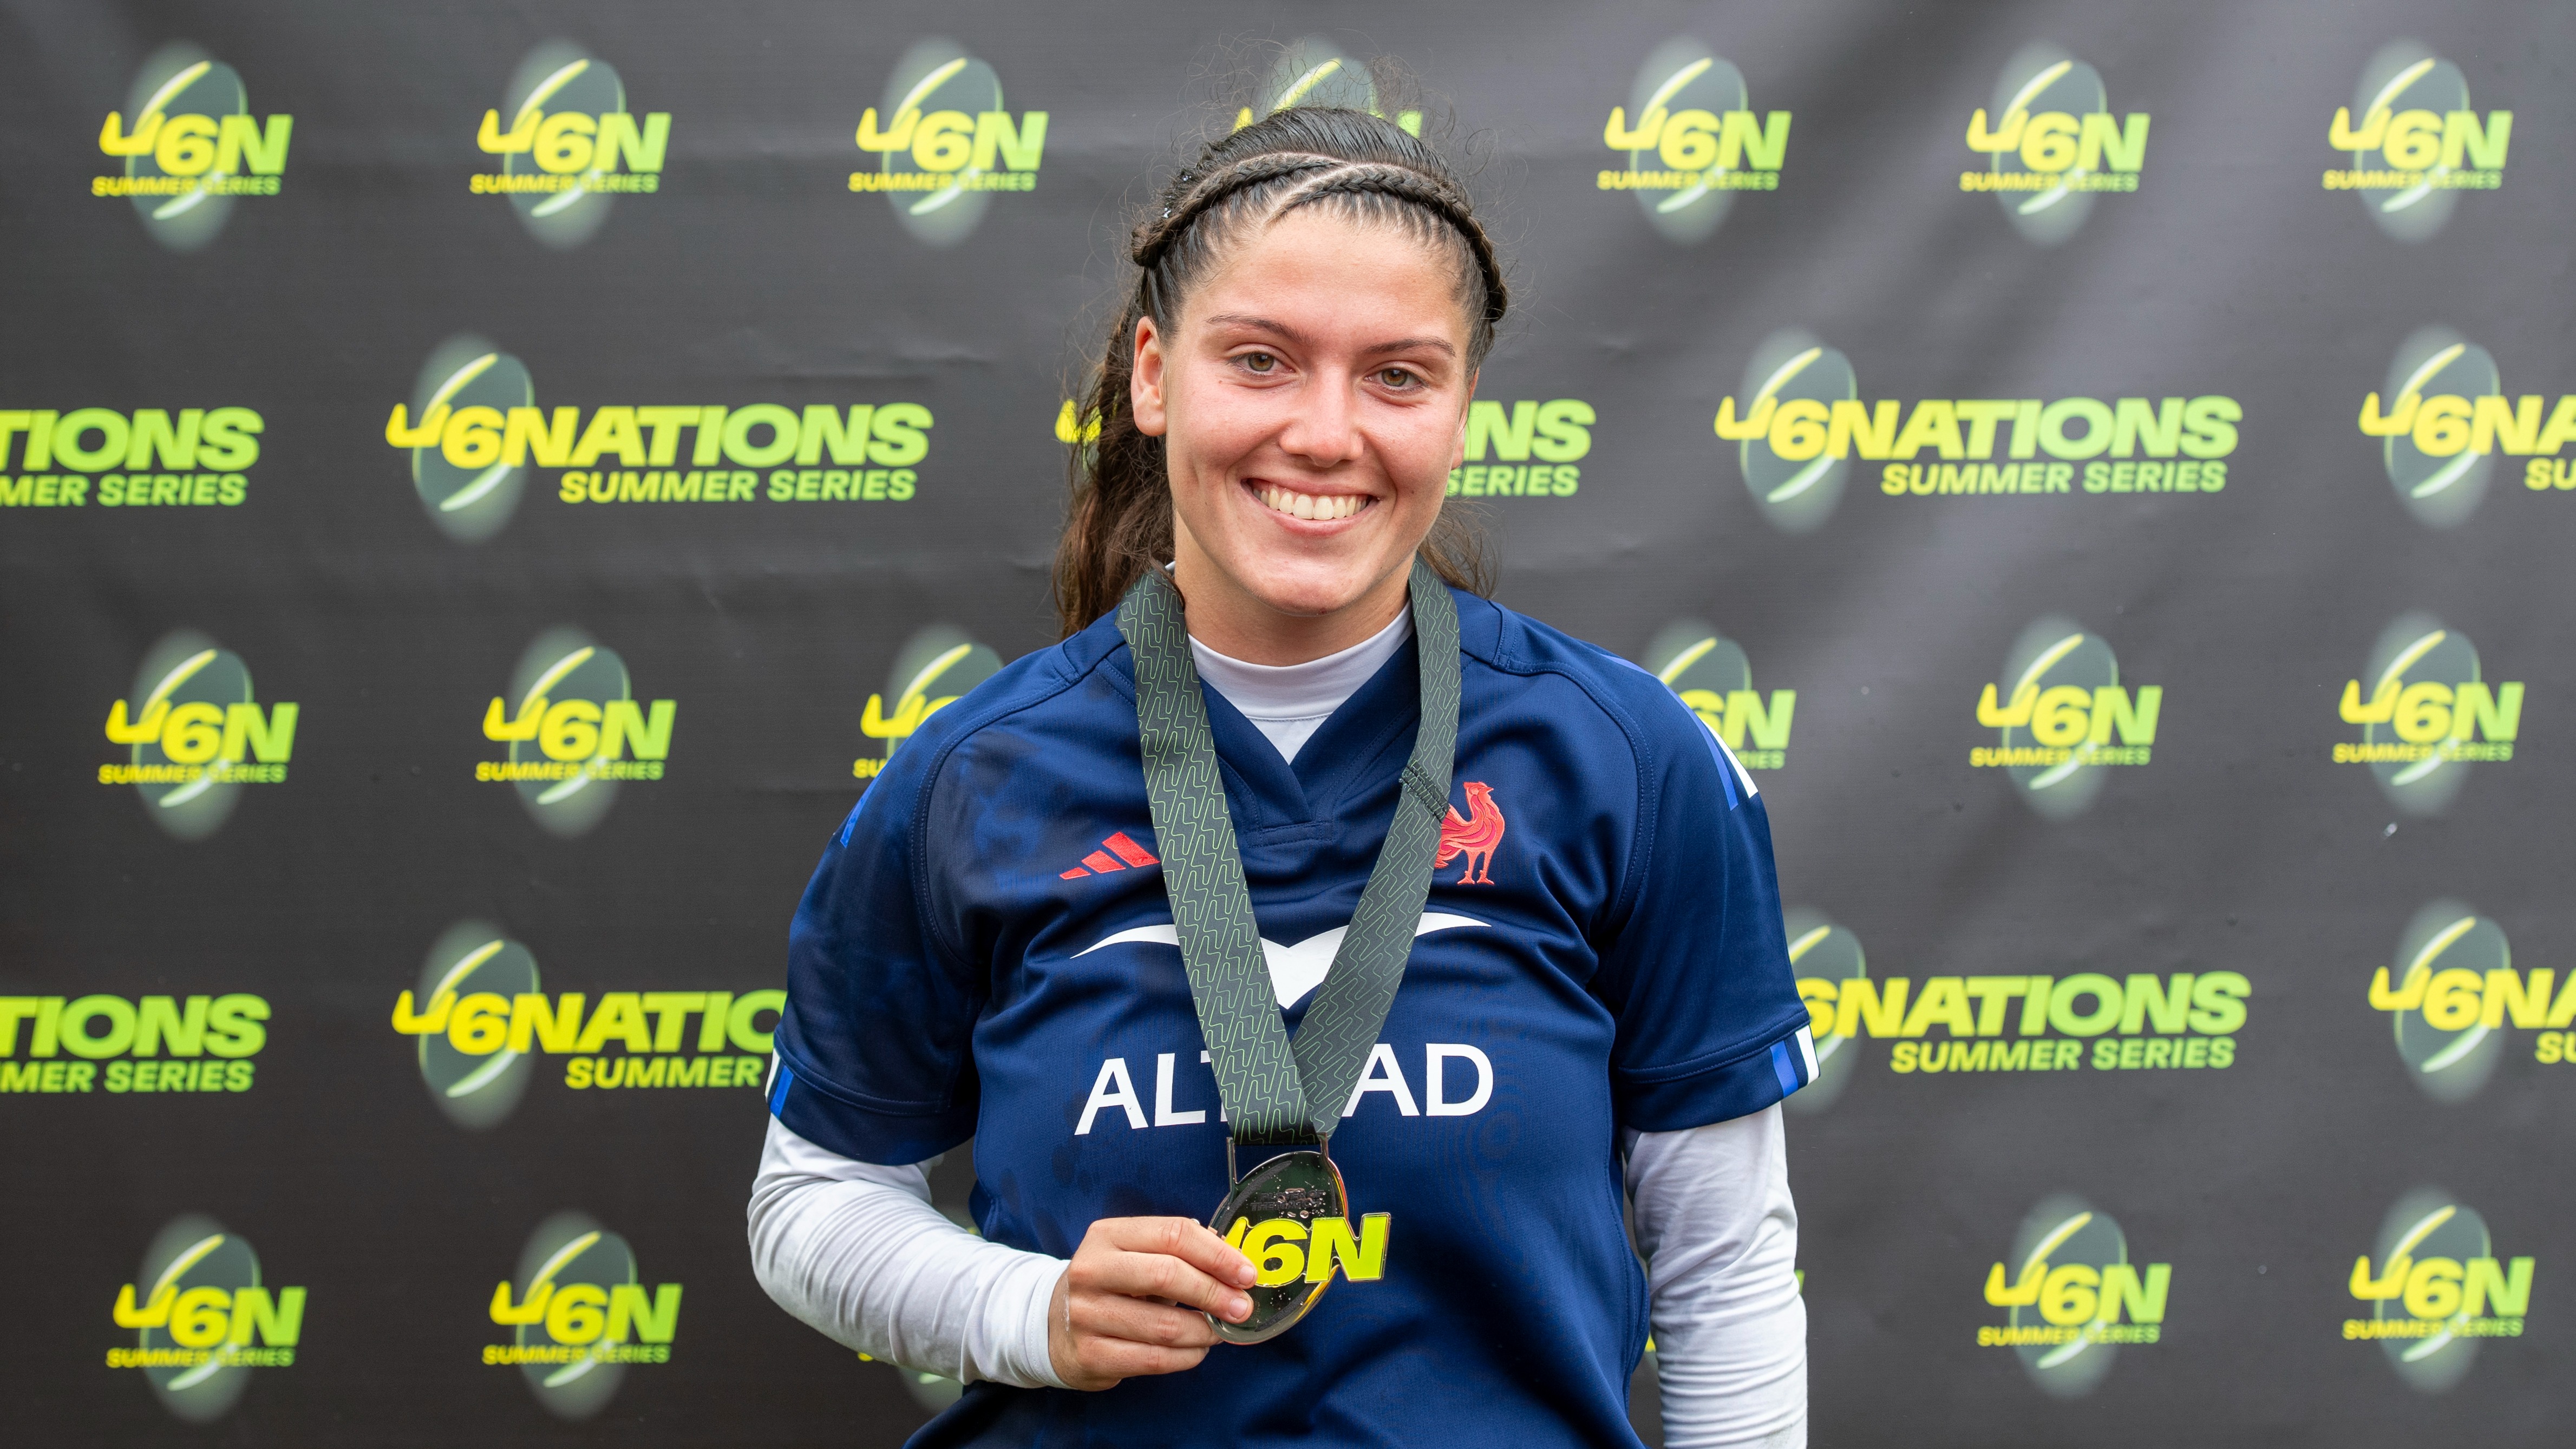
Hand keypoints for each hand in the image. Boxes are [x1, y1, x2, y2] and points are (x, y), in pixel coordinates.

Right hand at [1047, 1216, 1256, 1390]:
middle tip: (1242, 1308)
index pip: (1173, 1234)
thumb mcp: (1135, 1254)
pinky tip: (1198, 1350)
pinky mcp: (1089, 1354)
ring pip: (1164, 1326)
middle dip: (1215, 1293)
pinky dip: (1187, 1357)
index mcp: (1108, 1235)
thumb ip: (1179, 1251)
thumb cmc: (1113, 1284)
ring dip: (1205, 1332)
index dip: (1217, 1254)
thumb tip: (1235, 1263)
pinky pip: (1154, 1360)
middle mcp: (1091, 1270)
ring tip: (1221, 1331)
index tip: (1247, 1274)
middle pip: (1168, 1275)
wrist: (1054, 1325)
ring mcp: (1086, 1314)